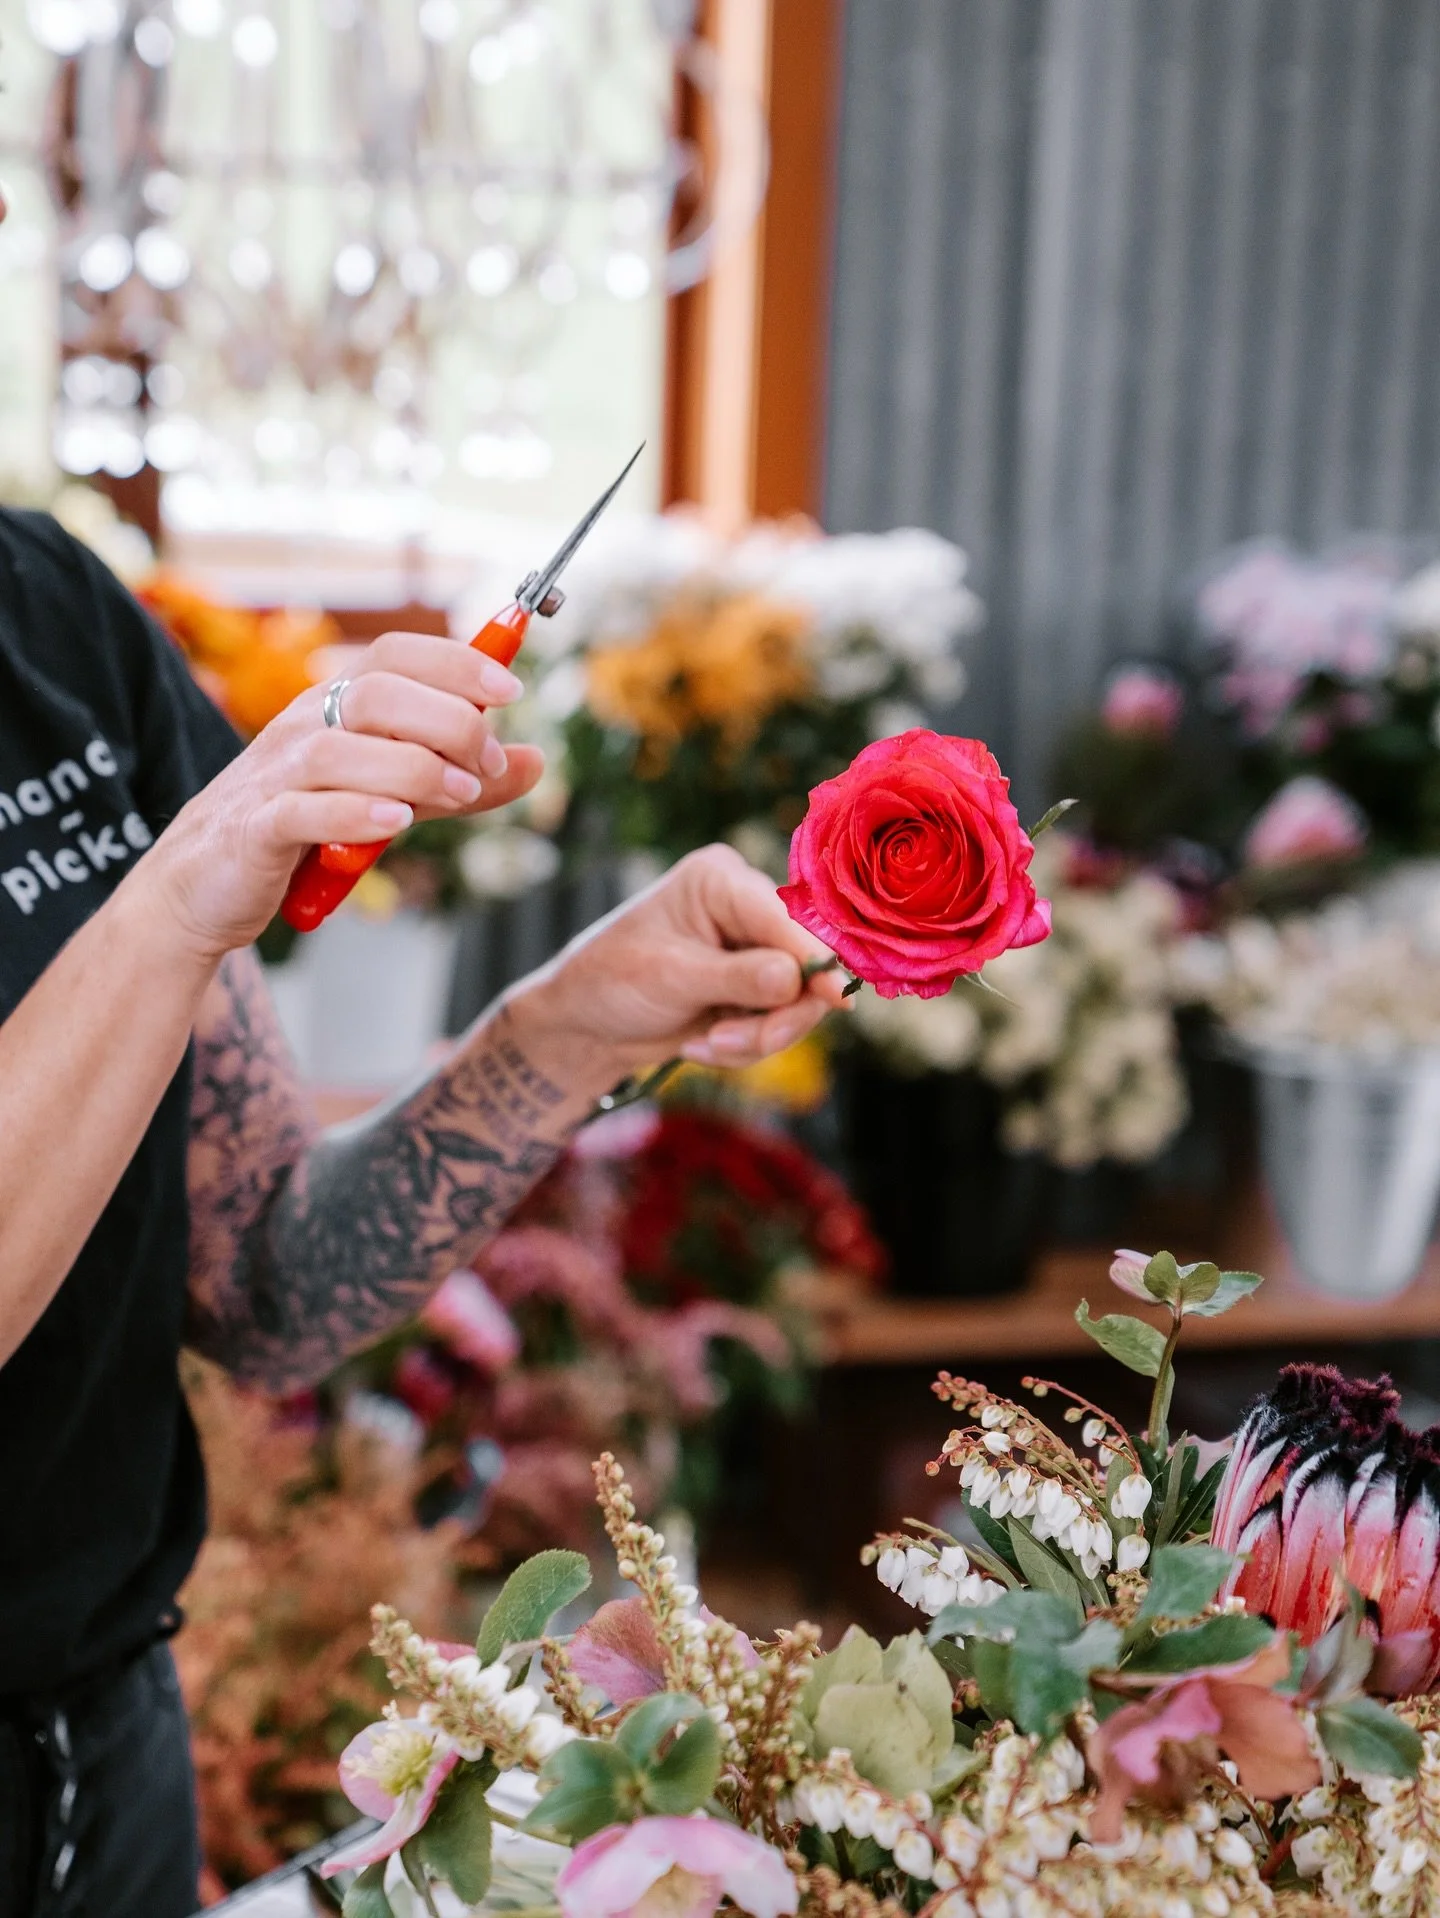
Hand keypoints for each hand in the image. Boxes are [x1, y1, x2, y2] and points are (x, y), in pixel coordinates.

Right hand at [141, 630, 545, 957]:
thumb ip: (459, 781)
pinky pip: (303, 809)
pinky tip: (396, 823)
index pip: (396, 657)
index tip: (510, 691)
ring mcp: (274, 777)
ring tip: (459, 794)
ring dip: (412, 768)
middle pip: (377, 694)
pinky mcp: (254, 829)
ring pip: (341, 748)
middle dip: (446, 721)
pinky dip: (353, 812)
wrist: (202, 886)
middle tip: (482, 766)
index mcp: (335, 708)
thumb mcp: (395, 799)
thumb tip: (534, 760)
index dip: (456, 664)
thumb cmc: (303, 832)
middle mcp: (303, 728)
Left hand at [505, 844, 846, 1093]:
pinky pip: (779, 1024)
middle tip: (735, 1044)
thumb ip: (738, 978)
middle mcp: (746, 908)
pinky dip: (745, 1045)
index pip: (785, 917)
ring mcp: (755, 951)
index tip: (836, 997)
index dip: (816, 957)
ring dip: (757, 1036)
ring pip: (798, 1002)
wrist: (585, 1024)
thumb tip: (798, 979)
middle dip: (776, 1016)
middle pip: (805, 963)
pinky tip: (701, 1044)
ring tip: (707, 1046)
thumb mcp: (670, 977)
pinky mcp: (756, 989)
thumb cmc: (611, 980)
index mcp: (721, 881)